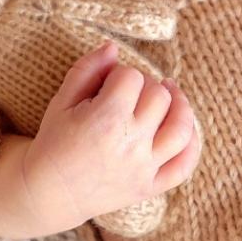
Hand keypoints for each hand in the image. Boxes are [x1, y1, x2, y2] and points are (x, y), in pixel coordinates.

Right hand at [20, 40, 200, 228]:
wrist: (49, 193)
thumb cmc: (54, 143)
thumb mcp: (62, 101)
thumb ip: (88, 69)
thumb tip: (113, 47)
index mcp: (106, 120)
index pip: (131, 77)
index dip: (118, 75)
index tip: (105, 85)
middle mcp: (131, 144)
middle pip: (159, 96)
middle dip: (144, 86)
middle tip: (126, 93)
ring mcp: (144, 168)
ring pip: (181, 126)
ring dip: (179, 105)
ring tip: (169, 93)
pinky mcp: (150, 187)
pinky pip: (184, 165)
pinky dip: (192, 144)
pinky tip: (184, 126)